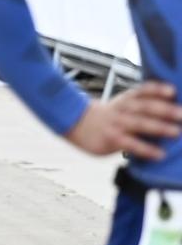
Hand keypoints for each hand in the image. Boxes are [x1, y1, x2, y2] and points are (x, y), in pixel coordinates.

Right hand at [66, 82, 181, 160]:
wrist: (74, 122)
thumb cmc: (105, 116)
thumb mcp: (119, 105)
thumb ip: (139, 107)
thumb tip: (169, 111)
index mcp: (125, 100)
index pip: (142, 92)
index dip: (157, 90)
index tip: (173, 91)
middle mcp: (121, 109)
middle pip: (144, 107)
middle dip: (164, 110)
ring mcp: (116, 124)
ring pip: (139, 123)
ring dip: (158, 127)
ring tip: (176, 131)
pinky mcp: (111, 139)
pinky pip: (130, 144)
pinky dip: (146, 149)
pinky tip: (159, 154)